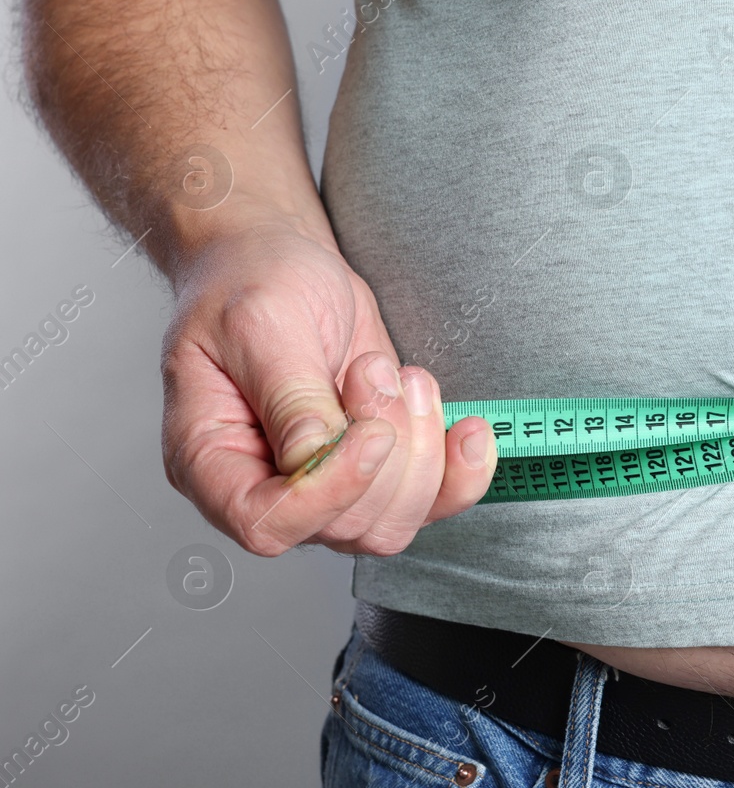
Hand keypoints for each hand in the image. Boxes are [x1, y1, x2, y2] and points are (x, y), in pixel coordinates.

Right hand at [160, 221, 496, 556]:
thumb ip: (290, 397)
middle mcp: (268, 485)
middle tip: (375, 370)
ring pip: (393, 521)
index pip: (267, 524)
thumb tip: (316, 457)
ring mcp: (327, 484)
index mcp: (211, 460)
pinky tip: (468, 430)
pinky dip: (462, 473)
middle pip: (346, 526)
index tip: (370, 434)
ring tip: (402, 377)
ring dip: (422, 450)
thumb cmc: (248, 284)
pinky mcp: (377, 469)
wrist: (283, 261)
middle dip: (387, 449)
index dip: (330, 494)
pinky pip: (432, 504)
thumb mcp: (260, 325)